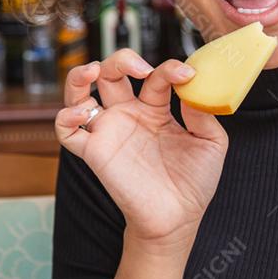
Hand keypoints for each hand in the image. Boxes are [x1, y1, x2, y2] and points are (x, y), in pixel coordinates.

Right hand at [55, 49, 228, 246]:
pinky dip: (66, 117)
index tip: (187, 75)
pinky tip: (83, 112)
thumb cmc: (194, 182)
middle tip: (140, 67)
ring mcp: (110, 132)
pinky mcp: (95, 153)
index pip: (155, 78)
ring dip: (80, 76)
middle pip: (112, 74)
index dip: (169, 69)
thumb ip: (203, 113)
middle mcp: (130, 116)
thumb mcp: (211, 143)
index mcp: (156, 110)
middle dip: (121, 59)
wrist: (178, 219)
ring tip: (93, 70)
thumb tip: (193, 87)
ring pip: (80, 94)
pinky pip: (67, 131)